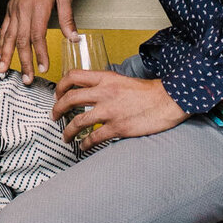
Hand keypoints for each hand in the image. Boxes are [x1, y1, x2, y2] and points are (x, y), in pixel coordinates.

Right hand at [0, 0, 74, 84]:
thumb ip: (67, 18)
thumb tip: (74, 38)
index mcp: (38, 7)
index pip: (37, 35)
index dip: (40, 53)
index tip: (43, 68)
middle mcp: (23, 9)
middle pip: (21, 40)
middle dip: (23, 61)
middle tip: (26, 79)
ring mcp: (14, 9)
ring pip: (8, 36)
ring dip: (6, 55)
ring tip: (3, 71)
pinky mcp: (9, 8)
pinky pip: (3, 28)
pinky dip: (1, 43)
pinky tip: (0, 54)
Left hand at [52, 70, 186, 148]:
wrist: (168, 100)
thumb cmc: (148, 92)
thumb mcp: (123, 80)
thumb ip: (106, 84)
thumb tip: (92, 92)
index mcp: (105, 78)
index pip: (73, 76)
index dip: (60, 86)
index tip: (57, 94)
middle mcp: (104, 93)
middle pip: (70, 99)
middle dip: (57, 109)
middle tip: (55, 116)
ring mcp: (110, 111)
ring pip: (78, 122)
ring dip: (67, 131)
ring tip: (65, 137)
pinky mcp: (118, 127)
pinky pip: (93, 137)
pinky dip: (84, 143)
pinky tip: (83, 146)